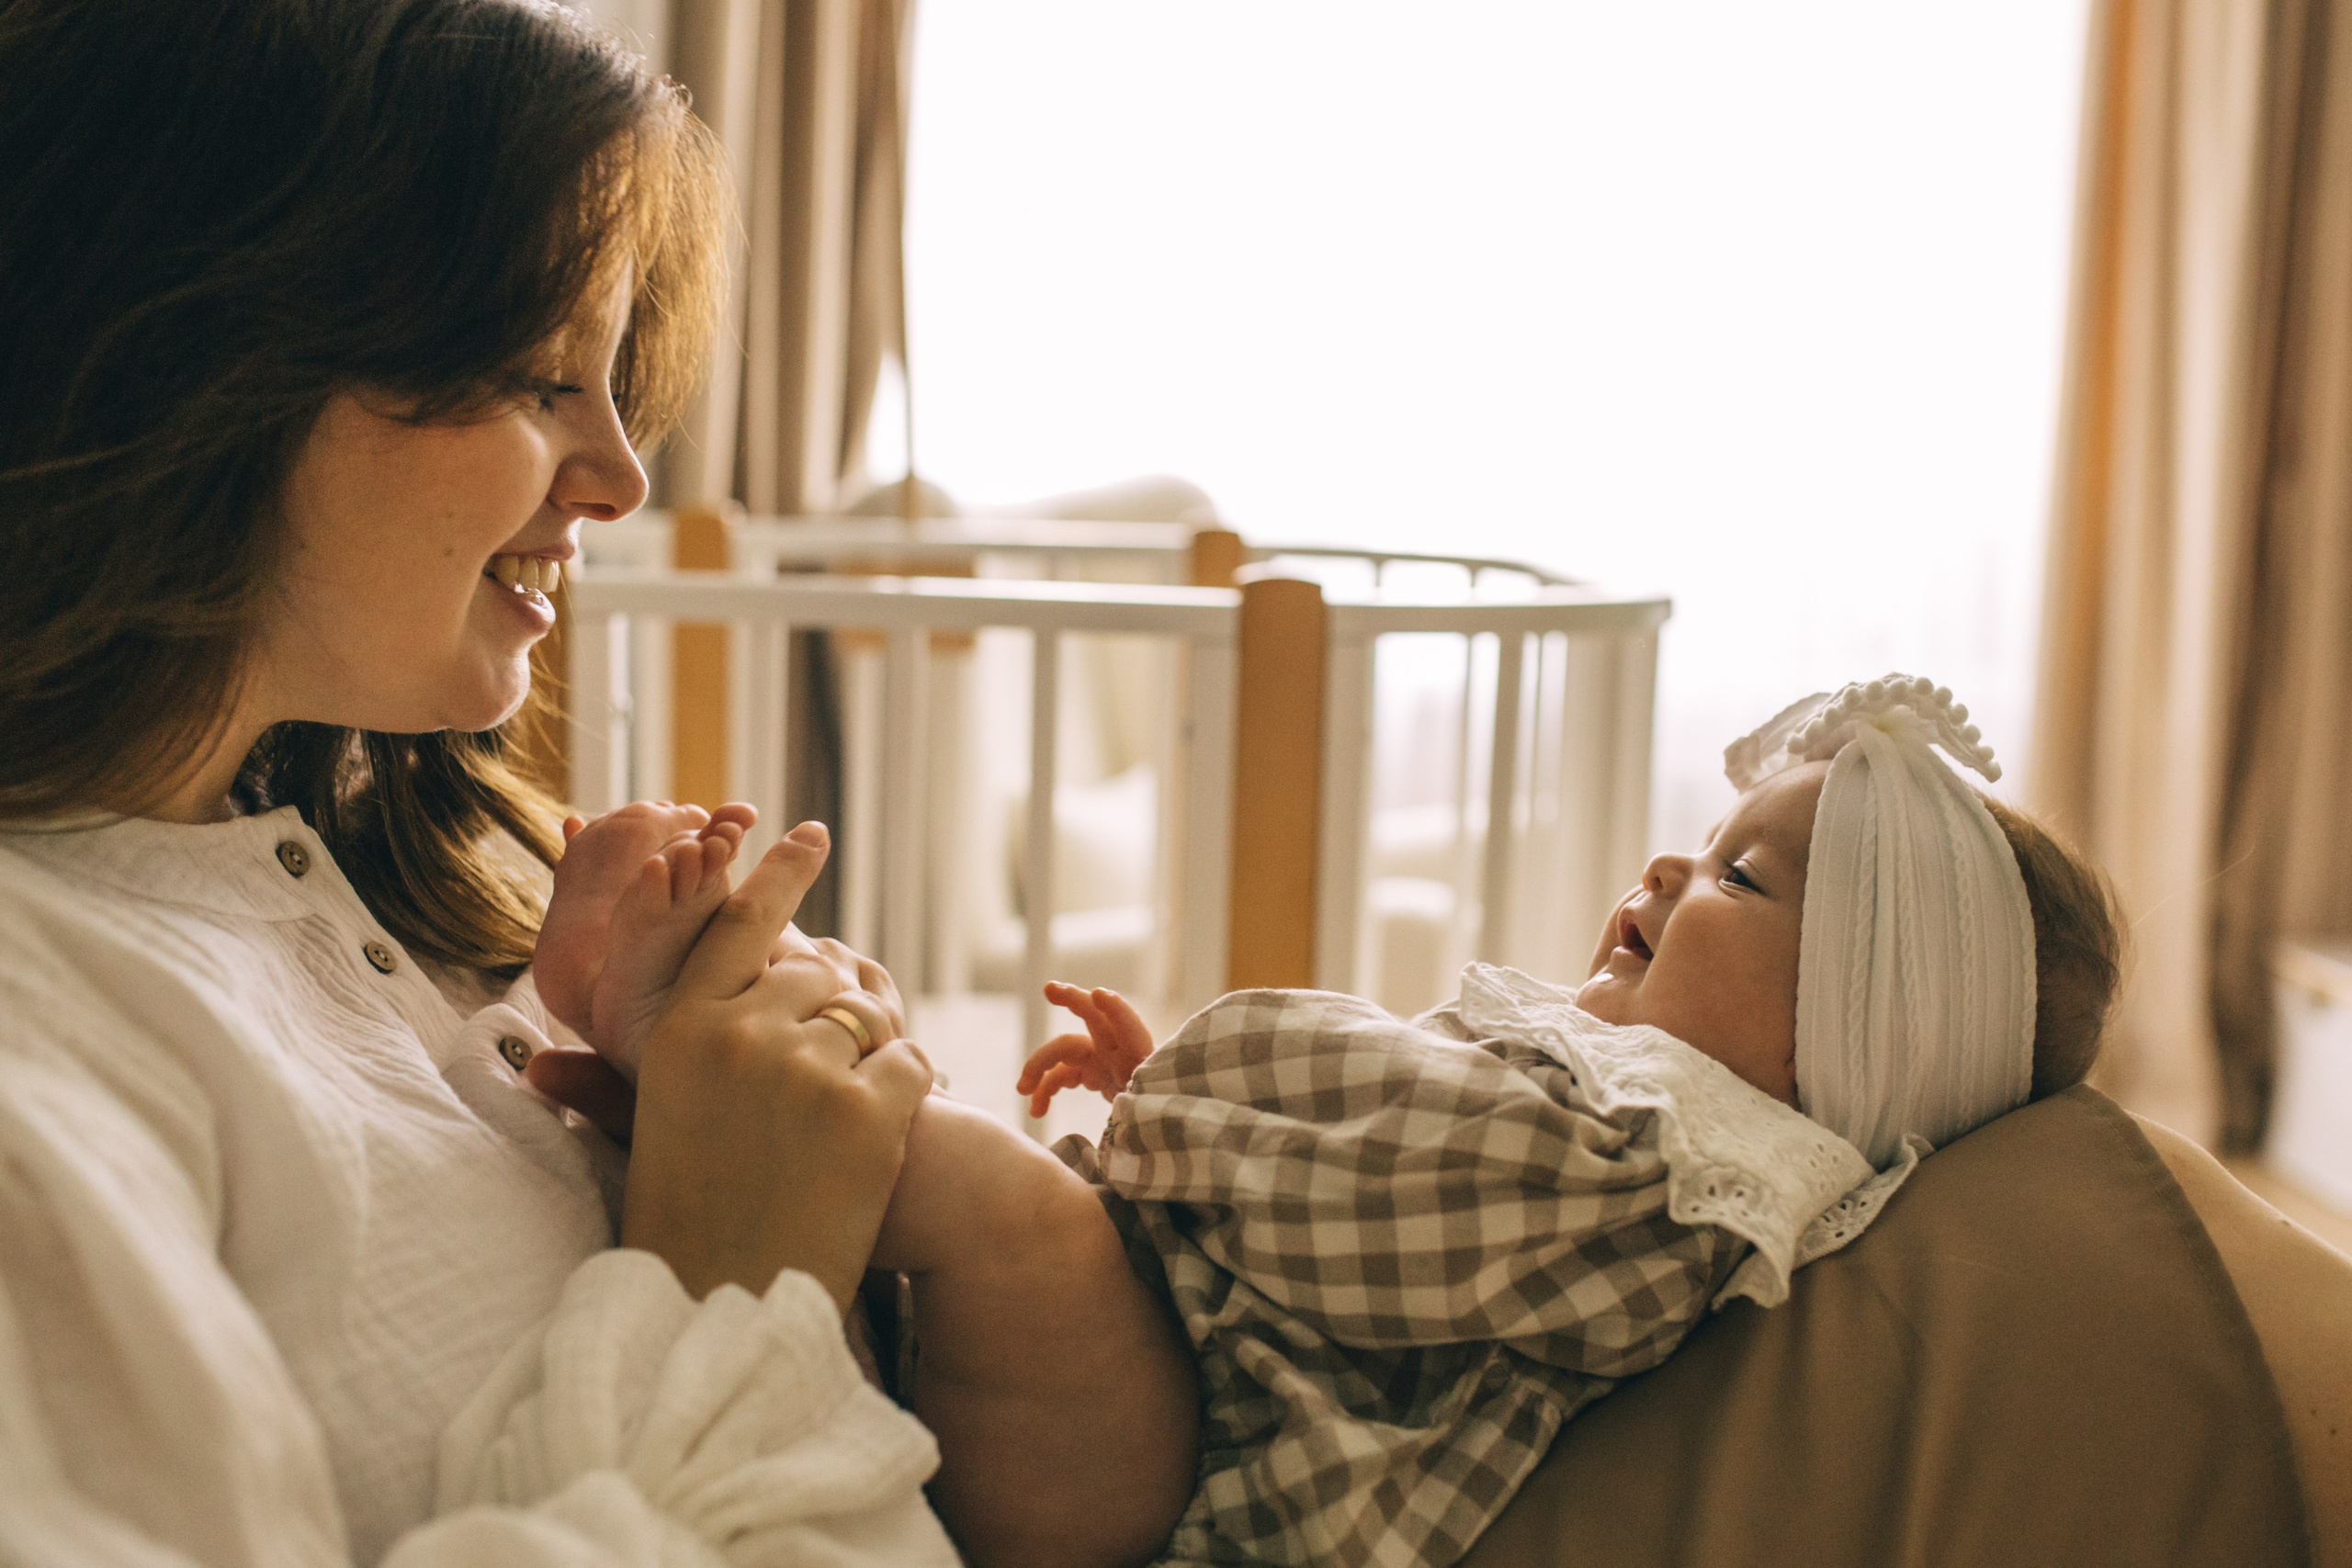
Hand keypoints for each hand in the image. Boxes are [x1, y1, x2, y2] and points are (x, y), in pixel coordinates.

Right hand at [604, 822, 931, 1311]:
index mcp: (678, 1030)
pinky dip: (905, 1091)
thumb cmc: (688, 1221)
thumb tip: (538, 1062)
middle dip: (826, 1015)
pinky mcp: (869, 1110)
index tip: (808, 834)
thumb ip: (611, 1079)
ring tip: (838, 1119)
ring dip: (865, 1056)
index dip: (779, 873)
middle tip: (818, 1079)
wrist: (735, 1309)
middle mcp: (739, 1035)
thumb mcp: (644, 1133)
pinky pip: (909, 1060)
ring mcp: (808, 1069)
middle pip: (815, 974)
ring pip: (866, 1016)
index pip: (737, 921)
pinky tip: (875, 1136)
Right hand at [1015, 982, 1155, 1117]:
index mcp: (1142, 1060)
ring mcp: (1105, 1060)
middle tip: (1050, 990)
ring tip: (1022, 1089)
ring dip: (1041, 1064)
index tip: (1099, 994)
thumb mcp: (1156, 1115)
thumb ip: (1139, 1108)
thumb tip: (1126, 1112)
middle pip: (1096, 1019)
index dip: (1117, 1011)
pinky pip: (1063, 1073)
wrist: (1168, 1124)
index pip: (1132, 1030)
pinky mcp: (1095, 1073)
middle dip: (1074, 1000)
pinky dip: (1046, 1088)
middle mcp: (1122, 1053)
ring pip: (1067, 1049)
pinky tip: (1036, 1110)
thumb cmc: (1163, 1117)